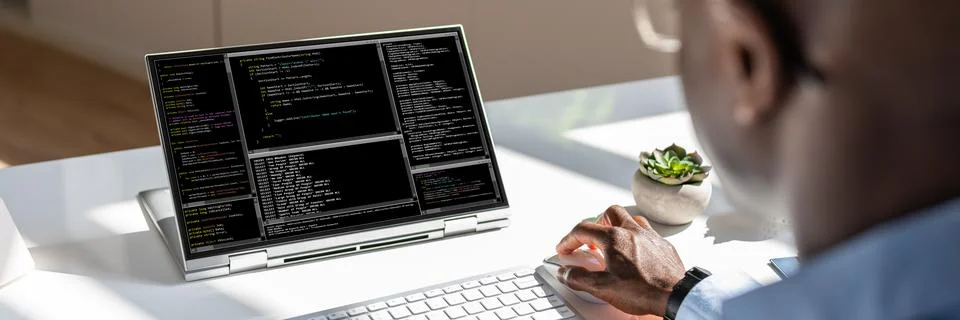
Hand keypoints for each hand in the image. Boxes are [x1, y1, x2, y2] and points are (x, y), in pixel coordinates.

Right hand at [555, 205, 685, 316]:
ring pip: (630, 218)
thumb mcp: (603, 287)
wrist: (675, 295)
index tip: (564, 249)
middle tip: (590, 240)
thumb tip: (565, 272)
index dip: (569, 240)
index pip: (583, 230)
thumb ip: (579, 278)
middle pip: (609, 213)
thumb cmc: (644, 290)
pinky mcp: (662, 245)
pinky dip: (635, 236)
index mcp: (614, 238)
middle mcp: (632, 231)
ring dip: (617, 226)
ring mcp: (649, 236)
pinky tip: (634, 250)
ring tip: (611, 241)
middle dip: (595, 223)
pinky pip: (646, 231)